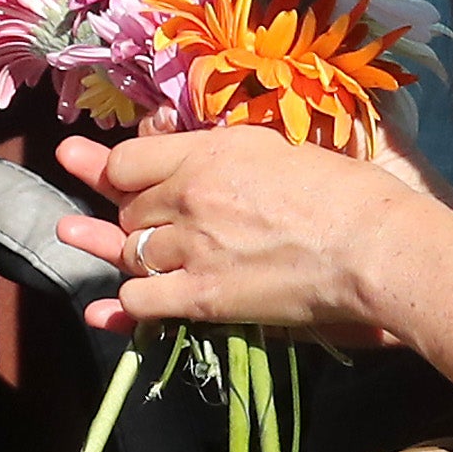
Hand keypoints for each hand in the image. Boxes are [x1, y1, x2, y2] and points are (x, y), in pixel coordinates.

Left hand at [59, 124, 445, 344]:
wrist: (373, 245)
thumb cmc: (347, 189)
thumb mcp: (282, 144)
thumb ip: (231, 146)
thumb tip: (200, 144)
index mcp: (210, 151)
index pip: (129, 158)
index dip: (114, 166)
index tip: (104, 165)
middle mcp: (189, 195)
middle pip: (128, 207)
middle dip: (125, 210)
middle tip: (111, 209)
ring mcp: (193, 248)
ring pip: (130, 250)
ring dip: (114, 249)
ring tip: (79, 235)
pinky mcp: (205, 298)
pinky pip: (142, 301)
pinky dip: (125, 306)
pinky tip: (111, 307)